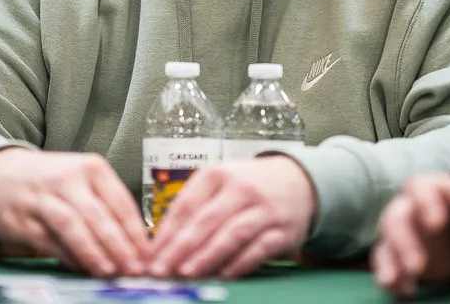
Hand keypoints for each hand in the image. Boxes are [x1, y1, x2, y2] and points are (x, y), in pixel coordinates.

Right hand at [0, 148, 148, 277]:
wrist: (2, 174)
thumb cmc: (53, 181)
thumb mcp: (84, 181)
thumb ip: (108, 208)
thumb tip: (136, 246)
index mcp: (91, 168)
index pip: (120, 201)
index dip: (136, 231)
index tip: (148, 254)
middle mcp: (67, 179)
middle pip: (98, 214)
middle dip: (119, 244)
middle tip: (133, 268)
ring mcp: (42, 198)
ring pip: (71, 225)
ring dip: (92, 251)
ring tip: (109, 271)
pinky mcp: (21, 218)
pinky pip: (48, 240)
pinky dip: (66, 256)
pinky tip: (81, 267)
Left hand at [148, 156, 315, 279]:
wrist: (299, 182)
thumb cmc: (249, 186)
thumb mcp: (219, 184)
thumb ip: (193, 209)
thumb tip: (162, 245)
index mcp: (218, 174)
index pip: (186, 205)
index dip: (166, 233)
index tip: (150, 256)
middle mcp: (241, 188)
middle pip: (207, 220)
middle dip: (181, 248)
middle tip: (162, 269)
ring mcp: (264, 210)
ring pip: (232, 234)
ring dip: (207, 255)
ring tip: (187, 272)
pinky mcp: (282, 230)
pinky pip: (259, 249)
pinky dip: (240, 263)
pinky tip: (223, 275)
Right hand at [371, 174, 449, 297]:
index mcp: (439, 191)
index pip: (421, 186)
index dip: (423, 202)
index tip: (435, 224)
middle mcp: (415, 208)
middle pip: (396, 215)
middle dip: (402, 241)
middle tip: (416, 267)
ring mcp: (407, 233)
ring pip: (385, 241)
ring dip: (389, 262)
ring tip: (394, 283)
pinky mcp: (402, 257)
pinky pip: (387, 265)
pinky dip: (391, 278)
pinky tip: (402, 292)